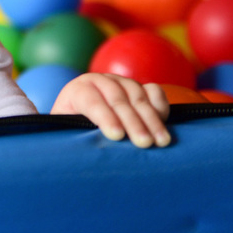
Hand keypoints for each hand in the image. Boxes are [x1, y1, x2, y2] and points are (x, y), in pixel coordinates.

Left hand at [50, 73, 170, 147]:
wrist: (84, 119)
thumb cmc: (73, 132)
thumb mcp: (67, 132)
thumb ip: (72, 137)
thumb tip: (82, 150)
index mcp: (78, 90)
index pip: (90, 100)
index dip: (104, 117)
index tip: (116, 135)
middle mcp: (100, 82)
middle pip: (118, 99)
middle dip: (133, 122)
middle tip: (144, 143)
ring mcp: (122, 83)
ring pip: (138, 96)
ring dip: (151, 119)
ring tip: (161, 141)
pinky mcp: (140, 88)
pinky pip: (154, 91)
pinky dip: (161, 105)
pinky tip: (165, 122)